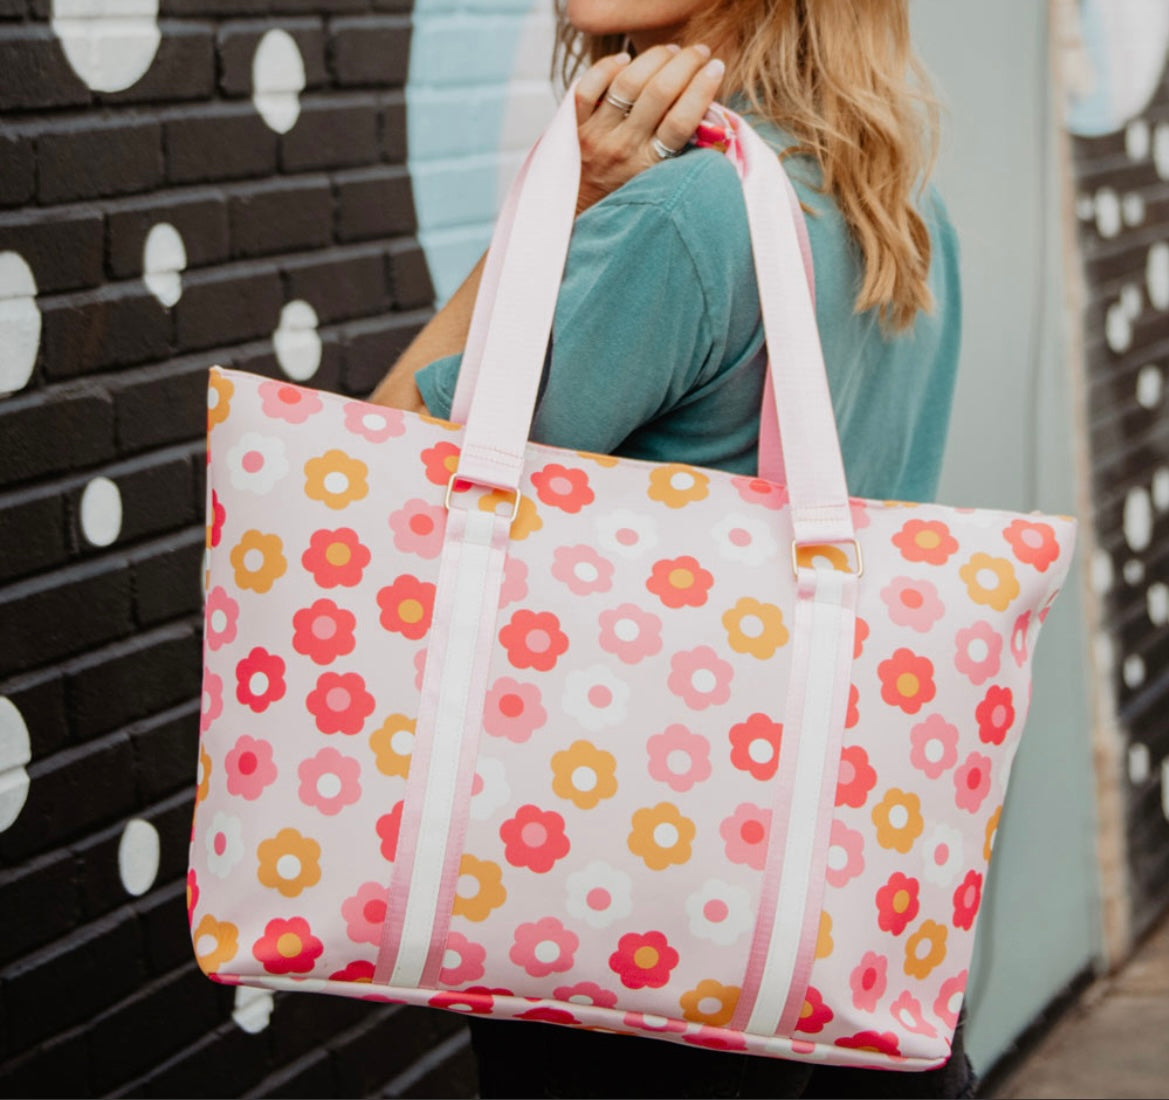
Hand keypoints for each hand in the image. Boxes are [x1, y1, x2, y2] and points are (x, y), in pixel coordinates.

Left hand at [572, 44, 725, 215]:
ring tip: (671, 51)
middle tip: (699, 52)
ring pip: (627, 83)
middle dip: (685, 63)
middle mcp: (623, 148)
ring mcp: (597, 135)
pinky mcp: (575, 126)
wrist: (586, 213)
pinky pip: (587, 87)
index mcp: (650, 165)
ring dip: (653, 59)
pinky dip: (607, 67)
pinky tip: (625, 60)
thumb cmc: (632, 194)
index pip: (682, 121)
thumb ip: (688, 152)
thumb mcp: (663, 180)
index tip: (717, 68)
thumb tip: (717, 118)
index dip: (703, 89)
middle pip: (659, 93)